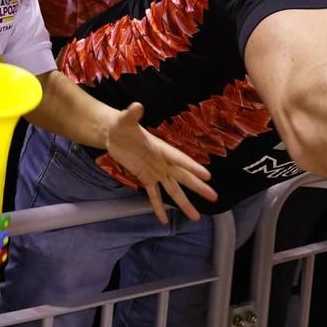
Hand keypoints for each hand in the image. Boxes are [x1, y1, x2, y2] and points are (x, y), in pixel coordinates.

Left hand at [102, 103, 214, 222]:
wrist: (113, 133)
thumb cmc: (122, 125)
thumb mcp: (125, 120)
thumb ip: (132, 115)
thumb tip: (137, 106)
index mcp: (161, 149)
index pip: (179, 159)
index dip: (192, 167)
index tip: (207, 176)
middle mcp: (162, 162)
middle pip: (183, 177)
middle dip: (198, 187)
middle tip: (214, 197)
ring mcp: (155, 172)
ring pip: (172, 190)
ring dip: (183, 203)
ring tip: (195, 217)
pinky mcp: (145, 178)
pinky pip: (154, 195)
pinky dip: (158, 207)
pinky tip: (164, 220)